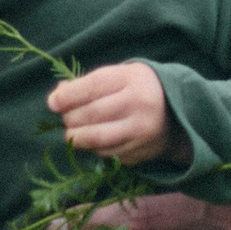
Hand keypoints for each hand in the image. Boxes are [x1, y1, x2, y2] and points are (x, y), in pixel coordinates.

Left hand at [47, 59, 169, 160]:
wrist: (177, 114)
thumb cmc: (139, 89)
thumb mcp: (119, 76)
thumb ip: (88, 84)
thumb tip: (57, 97)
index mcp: (133, 79)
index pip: (93, 86)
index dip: (68, 96)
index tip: (53, 103)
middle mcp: (139, 105)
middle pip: (91, 114)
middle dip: (70, 118)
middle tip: (65, 118)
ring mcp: (141, 131)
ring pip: (96, 139)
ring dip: (76, 137)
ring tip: (72, 133)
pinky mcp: (140, 152)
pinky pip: (106, 153)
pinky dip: (93, 148)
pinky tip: (93, 141)